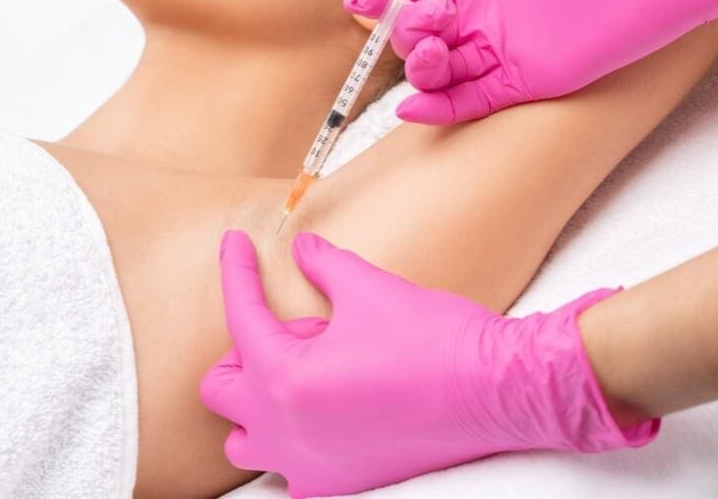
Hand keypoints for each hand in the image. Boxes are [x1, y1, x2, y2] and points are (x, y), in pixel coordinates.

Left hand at [200, 230, 658, 497]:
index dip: (237, 270)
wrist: (497, 391)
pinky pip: (288, 470)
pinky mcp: (341, 484)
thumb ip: (323, 264)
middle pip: (220, 390)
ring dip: (257, 403)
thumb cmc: (435, 339)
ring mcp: (311, 464)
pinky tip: (326, 410)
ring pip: (246, 439)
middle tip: (285, 326)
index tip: (234, 243)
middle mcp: (287, 431)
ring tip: (300, 372)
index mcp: (286, 378)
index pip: (241, 317)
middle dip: (240, 351)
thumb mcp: (369, 288)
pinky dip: (292, 439)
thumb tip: (302, 248)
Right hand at [345, 0, 717, 124]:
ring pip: (440, 70)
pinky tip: (411, 106)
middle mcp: (483, 11)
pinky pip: (470, 101)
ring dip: (419, 66)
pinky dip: (438, 107)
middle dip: (405, 29)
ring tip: (429, 49)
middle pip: (419, 33)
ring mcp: (502, 48)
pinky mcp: (526, 80)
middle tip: (424, 16)